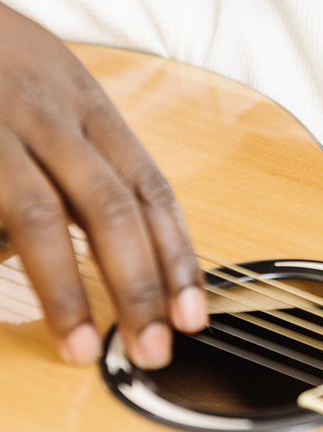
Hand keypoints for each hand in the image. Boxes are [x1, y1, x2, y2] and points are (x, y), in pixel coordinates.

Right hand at [0, 4, 205, 366]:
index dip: (176, 252)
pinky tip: (4, 303)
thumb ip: (79, 153)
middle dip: (138, 284)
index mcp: (86, 104)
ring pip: (39, 218)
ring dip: (66, 291)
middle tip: (154, 348)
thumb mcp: (51, 83)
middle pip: (110, 207)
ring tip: (85, 348)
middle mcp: (49, 115)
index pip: (148, 186)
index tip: (194, 310)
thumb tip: (115, 237)